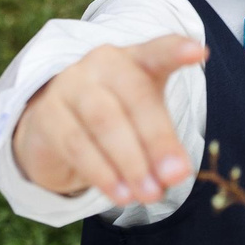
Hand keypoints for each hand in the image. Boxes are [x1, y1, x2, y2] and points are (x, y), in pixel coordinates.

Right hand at [10, 37, 208, 205]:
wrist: (52, 129)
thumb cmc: (113, 118)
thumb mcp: (144, 121)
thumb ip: (163, 142)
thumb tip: (174, 174)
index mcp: (134, 59)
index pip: (157, 51)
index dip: (175, 51)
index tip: (197, 53)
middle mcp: (102, 63)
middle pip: (135, 96)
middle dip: (158, 139)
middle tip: (175, 176)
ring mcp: (71, 84)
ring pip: (105, 120)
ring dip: (130, 162)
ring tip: (149, 194)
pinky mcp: (47, 113)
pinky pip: (76, 143)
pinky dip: (101, 172)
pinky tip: (119, 193)